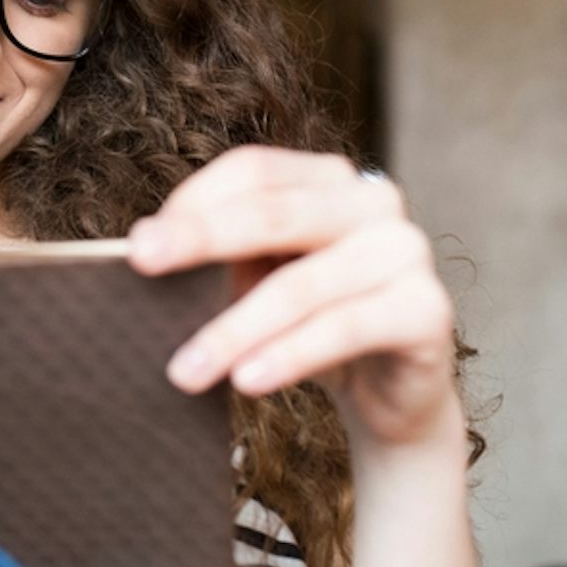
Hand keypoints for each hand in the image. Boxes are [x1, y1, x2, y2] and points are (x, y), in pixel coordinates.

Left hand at [127, 147, 461, 455]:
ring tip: (185, 370)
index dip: (195, 203)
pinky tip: (247, 381)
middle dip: (200, 239)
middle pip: (273, 212)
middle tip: (140, 265)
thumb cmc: (312, 326)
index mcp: (330, 180)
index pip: (254, 171)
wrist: (391, 395)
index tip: (139, 245)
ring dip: (234, 329)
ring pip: (302, 284)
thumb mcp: (260, 283)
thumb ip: (222, 259)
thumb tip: (143, 251)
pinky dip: (290, 355)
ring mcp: (406, 252)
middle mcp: (374, 203)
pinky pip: (345, 328)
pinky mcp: (427, 310)